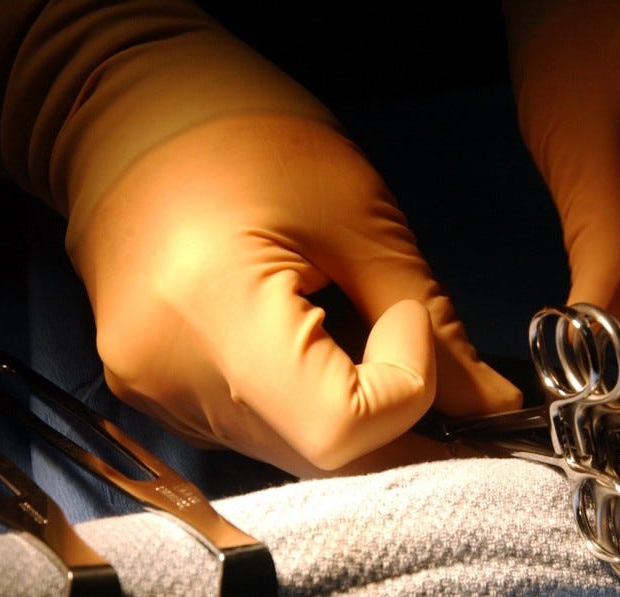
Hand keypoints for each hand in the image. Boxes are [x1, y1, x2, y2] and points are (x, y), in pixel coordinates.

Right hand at [72, 113, 520, 475]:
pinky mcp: (155, 396)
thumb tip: (491, 406)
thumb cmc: (247, 134)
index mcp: (212, 314)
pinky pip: (256, 435)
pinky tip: (314, 349)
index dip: (403, 390)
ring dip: (354, 420)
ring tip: (365, 341)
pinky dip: (306, 410)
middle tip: (437, 371)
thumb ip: (431, 320)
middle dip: (397, 425)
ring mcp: (154, 396)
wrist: (128, 113)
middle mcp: (168, 379)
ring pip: (291, 456)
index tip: (406, 320)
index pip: (338, 430)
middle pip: (318, 460)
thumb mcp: (358, 213)